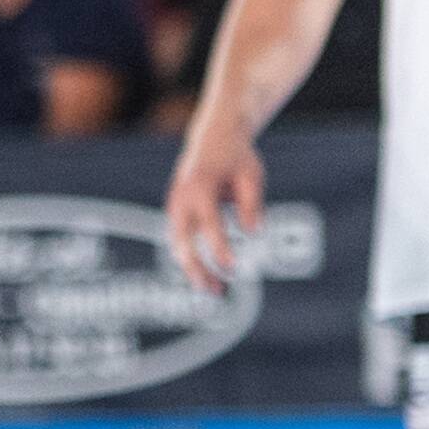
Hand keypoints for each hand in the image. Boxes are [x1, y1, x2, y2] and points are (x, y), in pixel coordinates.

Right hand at [162, 116, 266, 295]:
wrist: (212, 137)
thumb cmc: (236, 157)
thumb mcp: (252, 176)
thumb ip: (251, 205)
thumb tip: (253, 235)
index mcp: (200, 187)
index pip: (210, 225)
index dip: (220, 249)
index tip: (234, 269)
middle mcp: (181, 198)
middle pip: (182, 241)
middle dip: (196, 268)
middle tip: (216, 290)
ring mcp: (175, 205)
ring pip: (177, 244)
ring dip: (193, 269)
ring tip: (214, 291)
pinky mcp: (176, 212)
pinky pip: (180, 240)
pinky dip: (190, 259)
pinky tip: (206, 276)